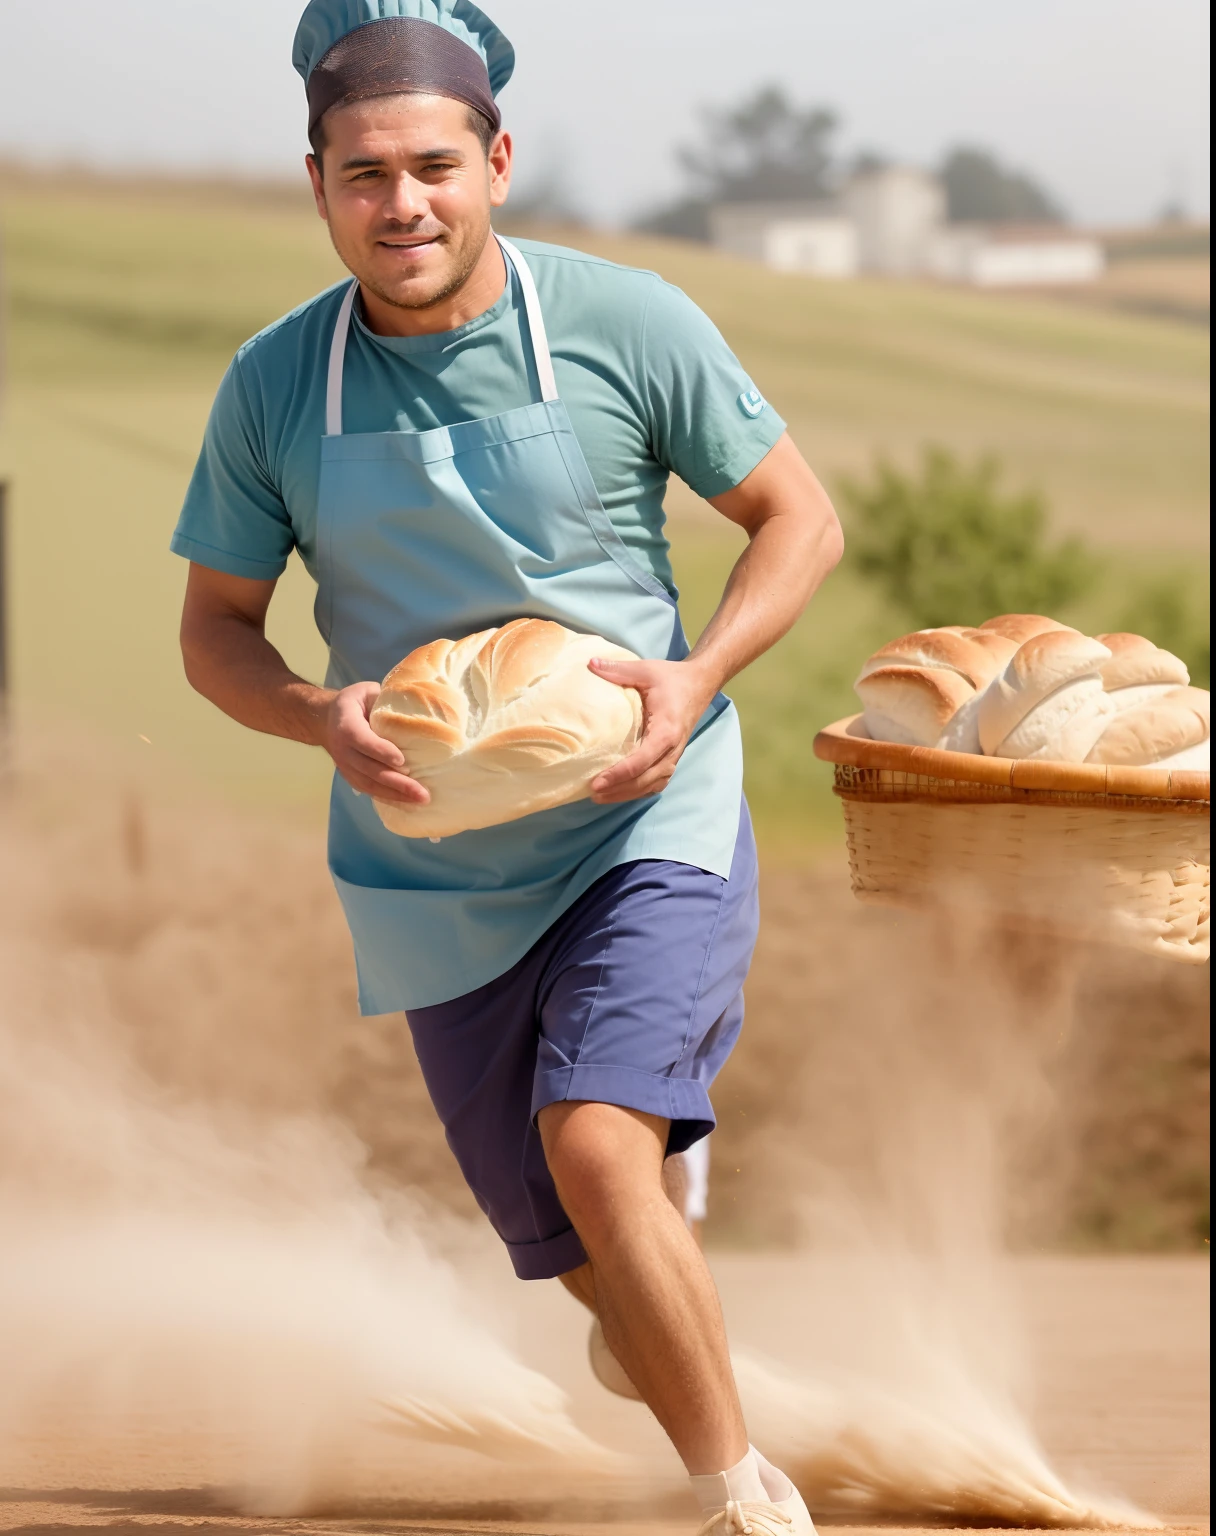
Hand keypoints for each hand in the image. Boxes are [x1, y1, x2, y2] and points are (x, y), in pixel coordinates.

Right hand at [318, 682, 429, 806]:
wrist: (324, 720)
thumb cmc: (353, 703)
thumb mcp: (365, 691)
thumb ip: (383, 697)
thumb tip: (414, 702)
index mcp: (346, 725)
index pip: (363, 740)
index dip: (381, 751)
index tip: (402, 761)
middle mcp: (343, 749)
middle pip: (370, 769)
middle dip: (397, 783)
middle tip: (422, 792)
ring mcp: (345, 766)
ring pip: (369, 784)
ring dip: (396, 795)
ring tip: (420, 800)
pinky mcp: (350, 776)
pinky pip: (369, 790)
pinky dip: (388, 798)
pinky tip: (407, 803)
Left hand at [587, 657, 717, 804]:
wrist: (700, 684)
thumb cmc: (672, 678)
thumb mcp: (646, 670)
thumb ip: (618, 670)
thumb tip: (590, 664)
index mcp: (667, 730)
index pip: (642, 760)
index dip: (619, 774)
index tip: (597, 781)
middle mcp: (673, 748)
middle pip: (646, 779)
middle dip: (619, 790)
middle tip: (593, 793)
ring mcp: (674, 756)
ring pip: (651, 785)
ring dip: (627, 794)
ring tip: (601, 797)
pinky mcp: (672, 758)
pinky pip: (656, 782)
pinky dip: (638, 791)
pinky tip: (619, 793)